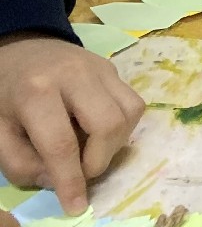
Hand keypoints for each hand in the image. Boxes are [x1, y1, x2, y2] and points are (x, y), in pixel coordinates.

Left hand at [0, 33, 144, 212]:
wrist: (23, 49)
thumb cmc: (7, 95)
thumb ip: (20, 162)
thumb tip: (56, 180)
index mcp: (36, 91)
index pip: (61, 144)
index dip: (70, 180)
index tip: (75, 206)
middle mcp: (75, 75)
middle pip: (107, 125)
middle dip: (99, 160)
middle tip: (82, 171)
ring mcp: (100, 68)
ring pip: (129, 114)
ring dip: (114, 144)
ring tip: (91, 149)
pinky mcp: (114, 68)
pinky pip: (134, 103)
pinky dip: (123, 126)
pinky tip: (101, 130)